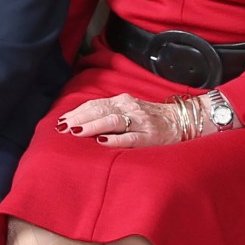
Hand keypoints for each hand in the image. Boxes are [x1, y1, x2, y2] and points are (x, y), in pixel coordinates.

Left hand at [59, 92, 190, 146]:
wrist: (183, 121)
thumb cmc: (151, 119)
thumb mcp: (130, 110)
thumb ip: (109, 114)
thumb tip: (81, 123)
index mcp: (123, 101)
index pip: (95, 104)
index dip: (78, 112)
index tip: (61, 120)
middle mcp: (130, 108)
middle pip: (100, 110)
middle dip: (80, 119)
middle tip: (63, 128)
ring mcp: (140, 122)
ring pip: (112, 121)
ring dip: (93, 126)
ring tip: (77, 132)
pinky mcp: (149, 136)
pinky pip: (130, 137)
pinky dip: (115, 139)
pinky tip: (102, 142)